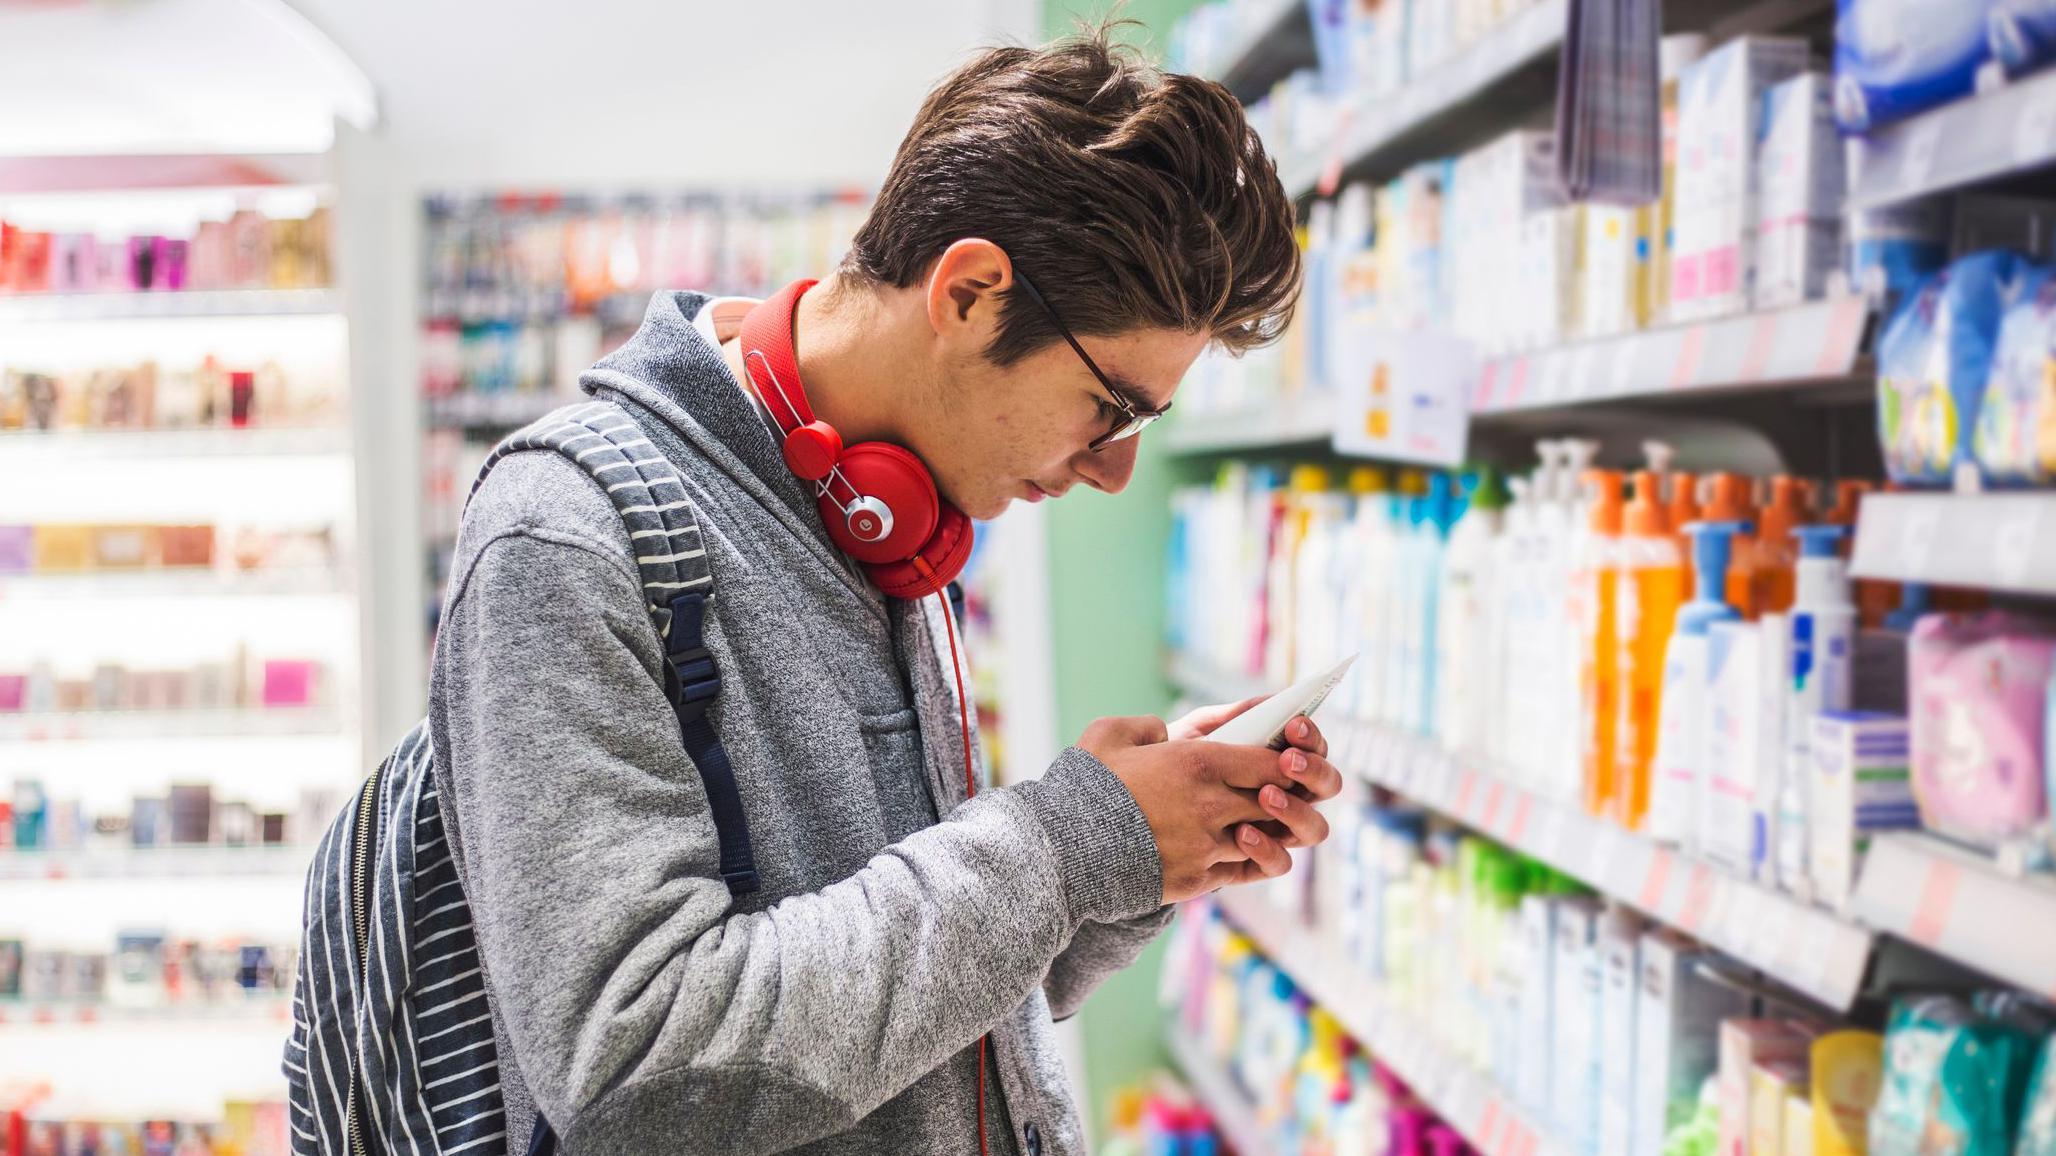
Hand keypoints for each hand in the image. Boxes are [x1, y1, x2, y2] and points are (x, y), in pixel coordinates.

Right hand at [1077, 710, 1342, 904]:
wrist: (1061, 854)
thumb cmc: (1083, 789)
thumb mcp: (1109, 735)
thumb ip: (1145, 725)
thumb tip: (1161, 730)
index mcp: (1199, 763)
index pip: (1274, 763)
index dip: (1288, 764)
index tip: (1286, 762)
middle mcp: (1213, 806)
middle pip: (1277, 803)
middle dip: (1285, 797)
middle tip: (1279, 792)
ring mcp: (1208, 847)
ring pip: (1264, 839)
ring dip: (1265, 830)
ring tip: (1254, 821)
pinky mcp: (1197, 880)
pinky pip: (1242, 871)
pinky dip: (1247, 859)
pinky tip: (1236, 849)